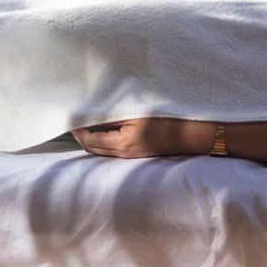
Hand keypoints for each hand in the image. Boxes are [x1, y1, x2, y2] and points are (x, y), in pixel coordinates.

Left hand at [73, 118, 210, 158]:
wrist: (195, 133)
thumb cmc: (169, 118)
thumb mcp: (140, 111)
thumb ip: (115, 113)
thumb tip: (92, 112)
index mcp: (122, 144)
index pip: (90, 140)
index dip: (78, 129)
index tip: (70, 116)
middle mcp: (124, 153)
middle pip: (93, 149)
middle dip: (82, 136)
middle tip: (75, 119)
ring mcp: (132, 155)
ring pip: (103, 149)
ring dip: (93, 138)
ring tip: (88, 121)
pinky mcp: (140, 152)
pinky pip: (114, 148)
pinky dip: (105, 139)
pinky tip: (108, 127)